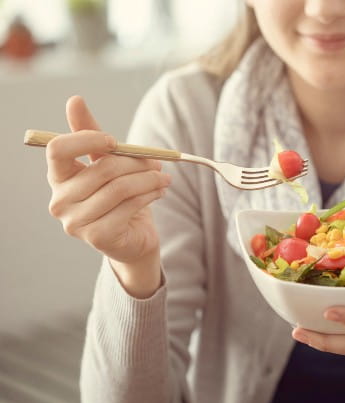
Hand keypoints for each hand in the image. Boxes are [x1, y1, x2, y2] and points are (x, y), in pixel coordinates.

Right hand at [46, 96, 169, 296]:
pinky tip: (159, 191)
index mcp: (58, 177)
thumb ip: (92, 135)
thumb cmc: (118, 196)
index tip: (113, 141)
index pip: (58, 150)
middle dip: (136, 162)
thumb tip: (74, 100)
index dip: (86, 139)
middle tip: (158, 162)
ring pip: (119, 188)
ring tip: (164, 177)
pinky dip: (149, 194)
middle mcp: (60, 201)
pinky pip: (129, 206)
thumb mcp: (107, 163)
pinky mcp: (97, 236)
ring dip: (148, 179)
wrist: (133, 237)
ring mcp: (76, 222)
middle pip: (101, 169)